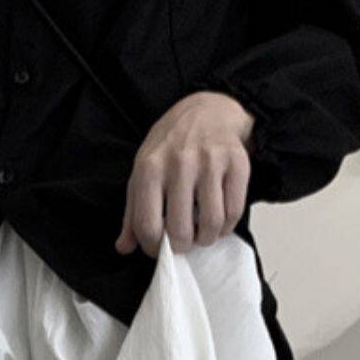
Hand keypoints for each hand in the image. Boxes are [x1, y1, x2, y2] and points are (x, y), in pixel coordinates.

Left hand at [114, 90, 255, 257]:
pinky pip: (234, 212)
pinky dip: (227, 226)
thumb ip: (133, 212)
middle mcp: (179, 162)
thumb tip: (123, 247)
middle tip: (184, 241)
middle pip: (180, 230)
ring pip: (211, 224)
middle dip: (183, 246)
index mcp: (150, 167)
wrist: (208, 110)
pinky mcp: (236, 163)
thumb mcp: (144, 171)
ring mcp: (210, 162)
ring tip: (202, 233)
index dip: (154, 248)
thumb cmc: (173, 145)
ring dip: (207, 238)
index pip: (148, 226)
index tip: (160, 249)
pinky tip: (219, 221)